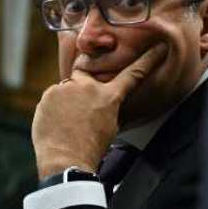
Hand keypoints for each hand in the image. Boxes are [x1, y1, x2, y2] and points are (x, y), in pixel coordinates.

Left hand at [32, 42, 166, 178]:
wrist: (65, 160)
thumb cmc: (90, 149)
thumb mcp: (111, 128)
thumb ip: (111, 109)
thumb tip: (107, 104)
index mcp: (108, 97)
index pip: (132, 74)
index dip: (147, 61)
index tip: (158, 48)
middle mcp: (88, 87)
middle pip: (86, 71)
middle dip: (84, 81)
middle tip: (79, 104)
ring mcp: (66, 89)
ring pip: (67, 88)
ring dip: (67, 99)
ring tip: (66, 122)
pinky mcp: (48, 95)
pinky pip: (52, 97)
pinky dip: (54, 108)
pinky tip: (56, 123)